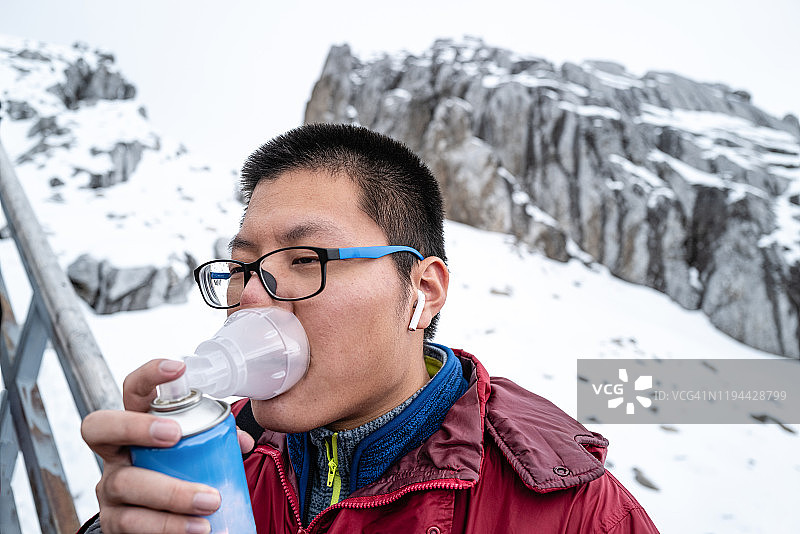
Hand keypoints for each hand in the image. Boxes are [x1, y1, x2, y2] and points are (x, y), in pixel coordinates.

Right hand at [81, 359, 221, 532]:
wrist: (156, 525)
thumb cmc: (178, 474)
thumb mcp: (194, 450)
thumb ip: (217, 438)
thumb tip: (243, 442)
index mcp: (136, 427)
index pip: (130, 391)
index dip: (147, 376)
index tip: (177, 368)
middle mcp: (115, 453)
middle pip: (103, 429)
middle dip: (136, 427)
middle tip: (175, 435)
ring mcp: (110, 489)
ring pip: (127, 484)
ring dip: (172, 493)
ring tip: (210, 501)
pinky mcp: (114, 523)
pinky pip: (134, 524)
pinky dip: (168, 527)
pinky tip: (197, 529)